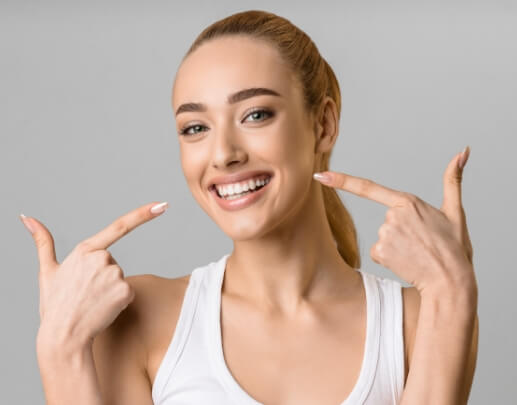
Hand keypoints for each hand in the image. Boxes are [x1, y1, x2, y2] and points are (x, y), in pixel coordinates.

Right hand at [20, 201, 168, 348]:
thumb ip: (42, 242)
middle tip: (85, 293)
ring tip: (91, 302)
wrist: (63, 337)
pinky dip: (118, 301)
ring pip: (119, 278)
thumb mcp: (47, 271)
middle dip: (102, 276)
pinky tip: (103, 309)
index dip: (143, 214)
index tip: (162, 205)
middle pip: (112, 262)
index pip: (119, 226)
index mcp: (85, 250)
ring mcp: (115, 274)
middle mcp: (103, 258)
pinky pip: (128, 292)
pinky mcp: (125, 291)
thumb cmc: (55, 305)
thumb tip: (27, 217)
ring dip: (109, 289)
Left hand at [313, 148, 474, 294]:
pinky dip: (391, 258)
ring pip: (383, 237)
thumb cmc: (454, 248)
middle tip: (422, 243)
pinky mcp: (379, 251)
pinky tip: (407, 261)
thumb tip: (463, 151)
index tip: (320, 175)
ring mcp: (384, 234)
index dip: (342, 180)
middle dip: (402, 231)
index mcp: (408, 202)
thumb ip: (454, 181)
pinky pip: (378, 252)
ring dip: (397, 246)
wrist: (450, 281)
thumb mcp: (456, 212)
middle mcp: (392, 215)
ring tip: (417, 253)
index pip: (368, 187)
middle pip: (387, 220)